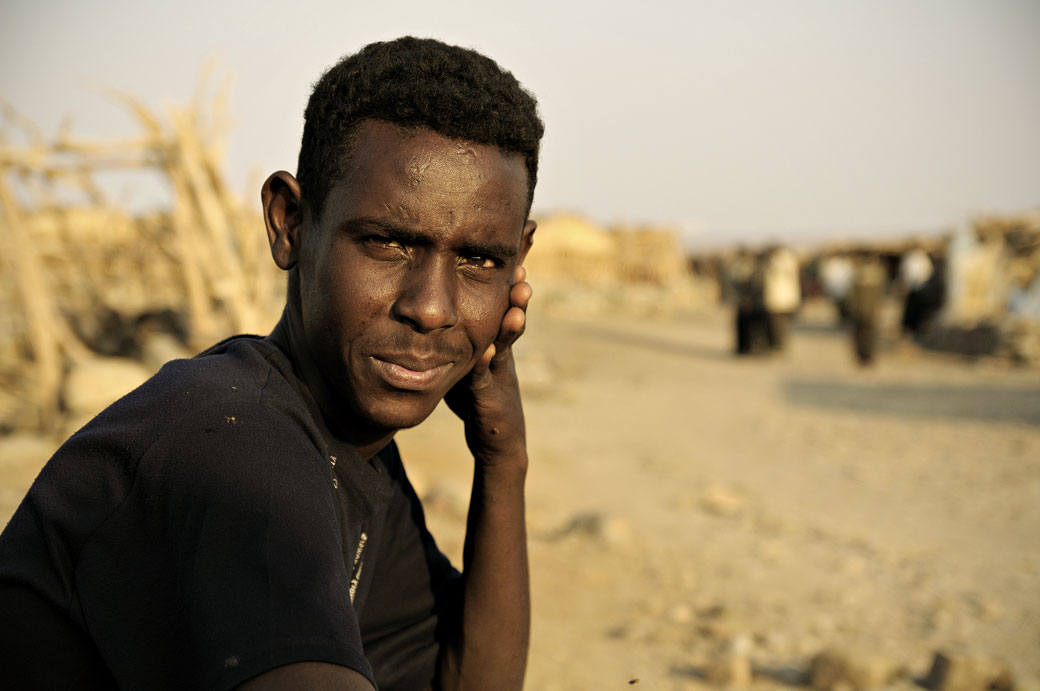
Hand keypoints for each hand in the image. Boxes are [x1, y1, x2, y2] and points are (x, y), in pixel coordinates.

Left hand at [445, 266, 531, 465]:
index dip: (507, 275)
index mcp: (492, 334)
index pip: (500, 299)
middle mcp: (500, 347)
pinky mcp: (488, 396)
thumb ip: (456, 326)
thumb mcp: (466, 351)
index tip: (521, 247)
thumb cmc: (478, 389)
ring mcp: (498, 371)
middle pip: (510, 314)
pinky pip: (485, 378)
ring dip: (512, 322)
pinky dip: (486, 363)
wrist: (497, 432)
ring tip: (519, 301)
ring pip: (506, 342)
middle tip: (522, 270)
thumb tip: (435, 298)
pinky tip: (487, 350)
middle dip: (517, 292)